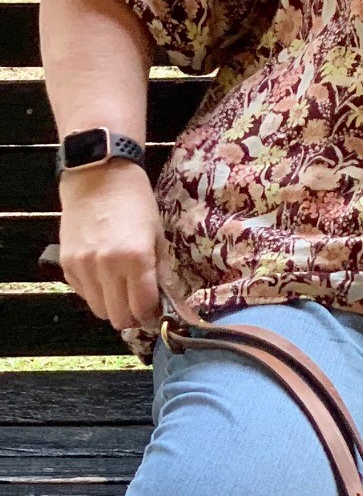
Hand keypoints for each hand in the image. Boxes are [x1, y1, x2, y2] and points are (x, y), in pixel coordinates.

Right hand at [58, 162, 170, 331]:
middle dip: (133, 317)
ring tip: (121, 290)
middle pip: (119, 318)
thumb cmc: (135, 203)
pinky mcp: (66, 264)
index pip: (143, 309)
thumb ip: (159, 272)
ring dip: (112, 306)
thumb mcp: (157, 236)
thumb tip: (163, 301)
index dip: (152, 316)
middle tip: (140, 305)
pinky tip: (103, 275)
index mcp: (136, 259)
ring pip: (98, 310)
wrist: (97, 177)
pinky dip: (95, 292)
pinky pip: (82, 293)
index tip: (155, 311)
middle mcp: (107, 267)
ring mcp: (83, 267)